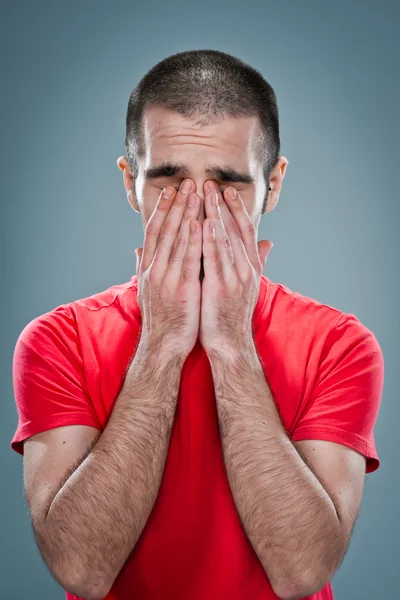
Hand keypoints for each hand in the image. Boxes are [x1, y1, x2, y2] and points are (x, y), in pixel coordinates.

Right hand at [135, 180, 202, 359]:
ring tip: (196, 194)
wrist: (163, 346)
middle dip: (177, 205)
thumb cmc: (161, 318)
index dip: (163, 210)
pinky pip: (190, 260)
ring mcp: (167, 279)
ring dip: (187, 215)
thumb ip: (143, 267)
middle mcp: (155, 270)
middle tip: (186, 182)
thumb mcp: (147, 290)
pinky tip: (200, 224)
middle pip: (166, 230)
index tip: (172, 191)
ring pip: (177, 240)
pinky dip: (194, 241)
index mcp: (148, 268)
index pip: (155, 232)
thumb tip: (138, 250)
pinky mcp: (182, 290)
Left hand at [199, 181, 272, 354]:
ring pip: (225, 239)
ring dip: (214, 214)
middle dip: (223, 205)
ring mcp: (234, 278)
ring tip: (204, 194)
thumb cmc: (233, 314)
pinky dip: (209, 239)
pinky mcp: (220, 287)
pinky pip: (214, 258)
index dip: (236, 209)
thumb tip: (268, 242)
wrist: (230, 343)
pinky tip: (202, 222)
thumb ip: (257, 260)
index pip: (245, 231)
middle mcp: (246, 269)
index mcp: (251, 267)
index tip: (227, 190)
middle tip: (211, 183)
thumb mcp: (249, 285)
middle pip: (235, 230)